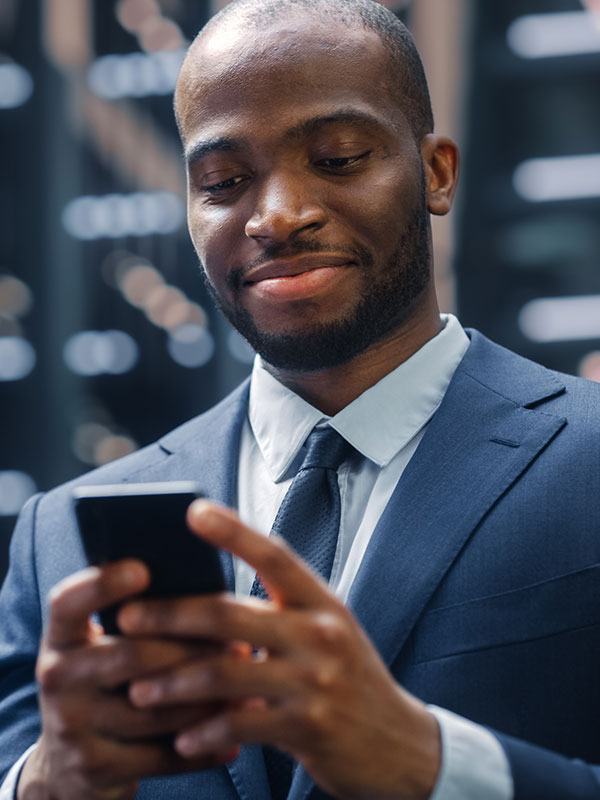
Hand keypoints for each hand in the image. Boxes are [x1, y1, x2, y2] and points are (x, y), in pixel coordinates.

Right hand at [19, 560, 237, 799]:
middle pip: (130, 655)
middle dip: (190, 649)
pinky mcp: (94, 766)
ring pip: (152, 708)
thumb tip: (198, 581)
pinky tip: (232, 737)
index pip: (68, 602)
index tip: (142, 570)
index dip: (101, 584)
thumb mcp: (100, 643)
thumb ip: (134, 617)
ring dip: (204, 698)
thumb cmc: (104, 680)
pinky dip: (200, 747)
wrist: (67, 763)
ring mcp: (71, 726)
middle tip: (236, 642)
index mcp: (61, 637)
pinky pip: (158, 756)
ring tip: (245, 684)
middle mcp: (57, 677)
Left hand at [119, 501, 441, 799]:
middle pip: (230, 614)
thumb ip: (280, 610)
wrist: (399, 744)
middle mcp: (320, 634)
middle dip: (170, 615)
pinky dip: (205, 731)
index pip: (274, 555)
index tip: (192, 512)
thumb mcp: (327, 631)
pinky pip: (241, 726)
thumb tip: (209, 596)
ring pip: (225, 672)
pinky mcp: (308, 728)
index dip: (233, 531)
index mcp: (321, 602)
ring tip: (137, 688)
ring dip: (173, 682)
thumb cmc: (349, 679)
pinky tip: (182, 736)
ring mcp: (315, 681)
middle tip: (126, 618)